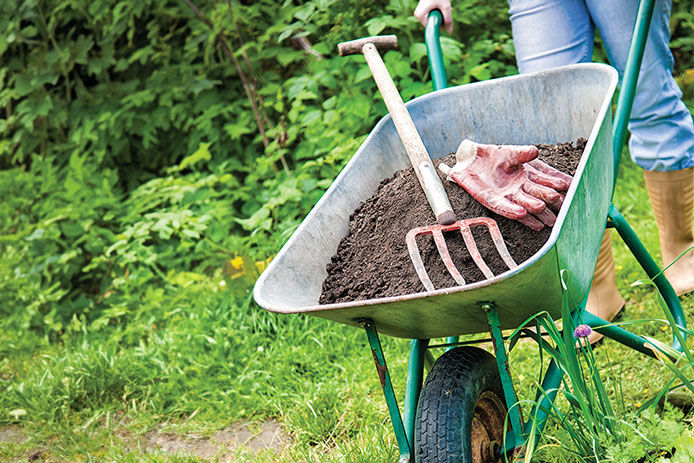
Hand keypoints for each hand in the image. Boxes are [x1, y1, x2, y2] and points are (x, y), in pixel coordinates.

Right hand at [414, 0, 452, 33]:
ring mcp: (419, 12)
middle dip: (438, 20)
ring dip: (438, 16)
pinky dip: (436, 13)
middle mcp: (417, 14)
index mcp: (420, 15)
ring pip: (431, 20)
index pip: (429, 27)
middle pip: (430, 23)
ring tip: (441, 8)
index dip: (438, 25)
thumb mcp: (445, 7)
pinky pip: (430, 16)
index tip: (444, 19)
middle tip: (443, 12)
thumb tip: (449, 32)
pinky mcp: (422, 10)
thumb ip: (448, 20)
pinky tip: (439, 7)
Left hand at [438, 139, 572, 230]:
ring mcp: (508, 196)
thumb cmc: (495, 156)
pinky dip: (513, 210)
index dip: (559, 184)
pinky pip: (504, 207)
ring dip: (534, 209)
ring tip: (545, 214)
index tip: (572, 187)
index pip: (548, 180)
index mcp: (530, 176)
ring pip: (525, 204)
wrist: (472, 160)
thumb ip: (523, 153)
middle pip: (540, 195)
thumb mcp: (510, 152)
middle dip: (551, 200)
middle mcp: (522, 189)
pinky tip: (522, 213)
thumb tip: (535, 151)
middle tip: (564, 206)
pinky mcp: (492, 201)